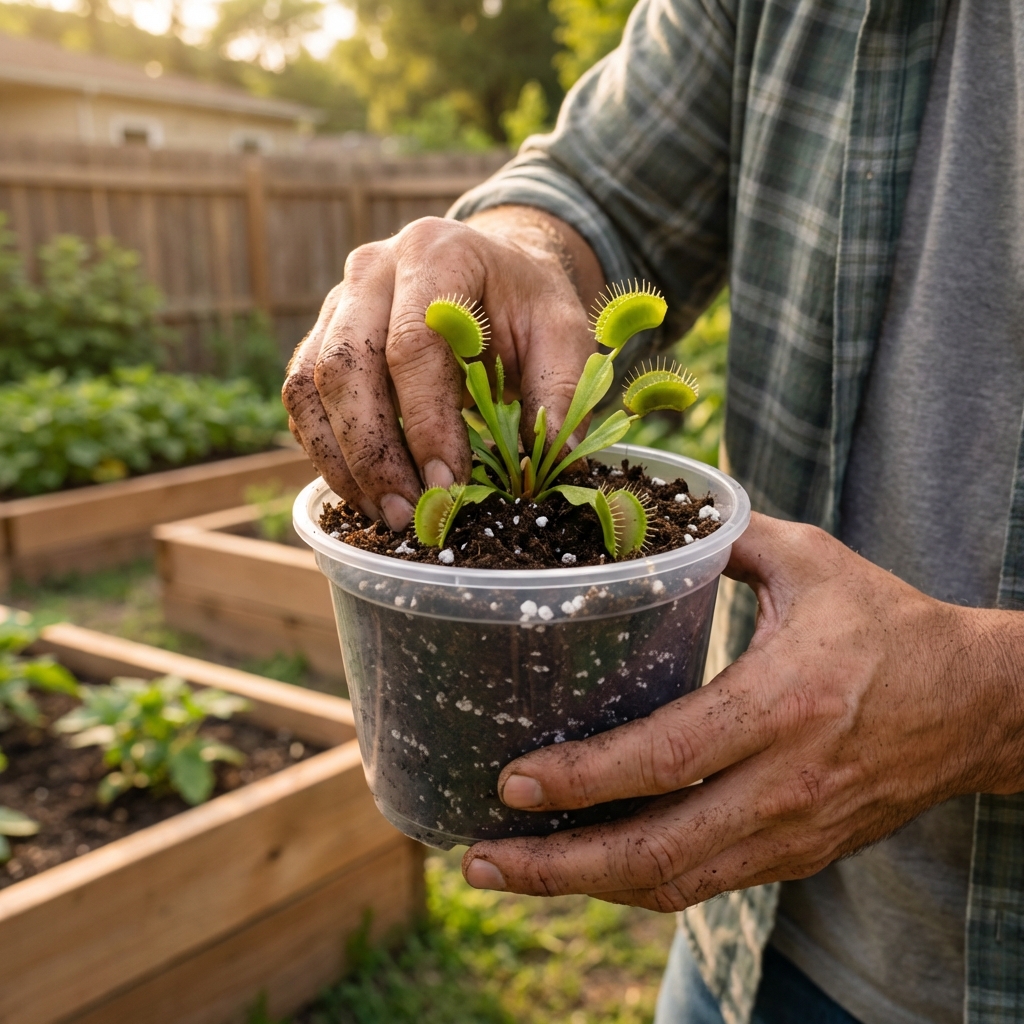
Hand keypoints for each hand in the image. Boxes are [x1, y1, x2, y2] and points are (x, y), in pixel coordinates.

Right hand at [282, 209, 603, 529]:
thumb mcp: (562, 332)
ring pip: (309, 386)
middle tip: (408, 512)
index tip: (449, 484)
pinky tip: (365, 493)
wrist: (490, 268)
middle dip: (373, 451)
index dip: (426, 422)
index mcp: (435, 253)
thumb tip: (550, 460)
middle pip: (345, 365)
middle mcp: (371, 270)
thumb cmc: (525, 302)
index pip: (412, 343)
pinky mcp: (320, 338)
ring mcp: (336, 302)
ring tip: (386, 514)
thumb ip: (560, 390)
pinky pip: (303, 401)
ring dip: (342, 460)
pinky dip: (327, 452)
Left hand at [461, 512, 1023, 909]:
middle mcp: (785, 783)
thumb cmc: (889, 624)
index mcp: (784, 703)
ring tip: (510, 872)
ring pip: (676, 883)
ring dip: (587, 886)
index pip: (667, 758)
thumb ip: (727, 536)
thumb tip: (649, 512)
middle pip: (658, 852)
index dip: (583, 780)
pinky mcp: (798, 852)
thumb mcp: (811, 562)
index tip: (513, 783)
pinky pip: (706, 882)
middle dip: (558, 866)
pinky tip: (588, 863)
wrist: (976, 705)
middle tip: (479, 857)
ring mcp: (793, 831)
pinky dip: (638, 879)